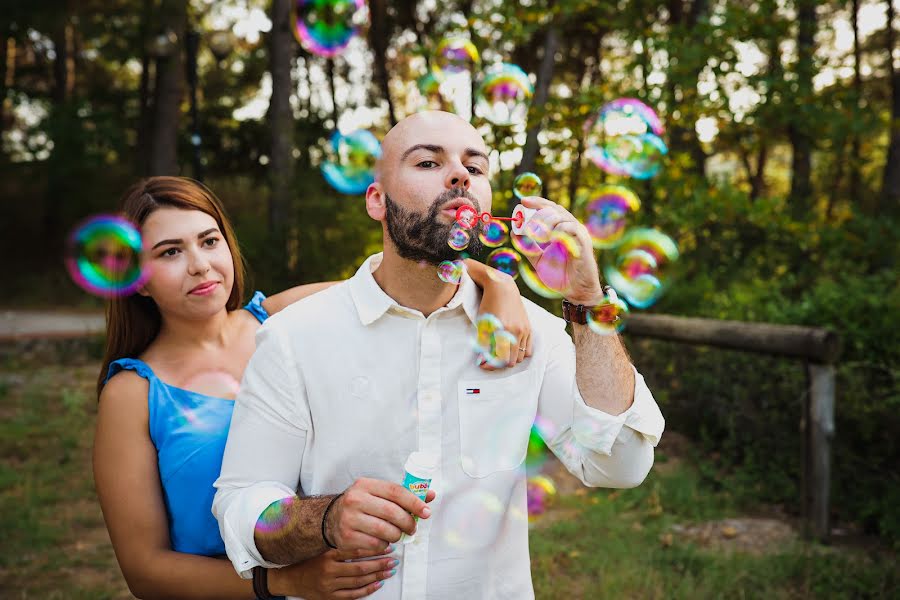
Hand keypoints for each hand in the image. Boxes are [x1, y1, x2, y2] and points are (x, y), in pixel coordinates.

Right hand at [268, 548, 398, 598]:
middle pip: (360, 568)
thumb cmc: (308, 560)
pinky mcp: (331, 597)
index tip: (387, 545)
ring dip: (377, 576)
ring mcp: (330, 586)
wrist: (290, 578)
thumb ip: (340, 542)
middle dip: (380, 563)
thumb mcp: (322, 547)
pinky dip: (367, 589)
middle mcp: (329, 571)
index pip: (355, 550)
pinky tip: (378, 583)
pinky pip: (353, 595)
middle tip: (393, 559)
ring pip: (359, 581)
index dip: (374, 548)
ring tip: (390, 570)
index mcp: (327, 555)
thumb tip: (367, 534)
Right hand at [325, 478, 435, 551]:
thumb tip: (429, 495)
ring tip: (398, 534)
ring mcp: (349, 519)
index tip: (426, 512)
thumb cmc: (361, 505)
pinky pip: (375, 545)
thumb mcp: (377, 494)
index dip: (414, 502)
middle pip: (392, 513)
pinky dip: (384, 545)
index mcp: (365, 485)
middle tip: (412, 528)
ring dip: (397, 535)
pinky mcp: (347, 537)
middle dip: (408, 522)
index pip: (395, 491)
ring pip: (385, 531)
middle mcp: (355, 499)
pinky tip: (383, 540)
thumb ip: (402, 494)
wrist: (331, 518)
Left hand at [476, 267, 532, 369]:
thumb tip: (483, 360)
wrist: (502, 288)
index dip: (490, 365)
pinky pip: (529, 350)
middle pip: (510, 361)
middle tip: (492, 360)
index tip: (483, 365)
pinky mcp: (529, 328)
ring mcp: (523, 330)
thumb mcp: (482, 323)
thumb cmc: (488, 305)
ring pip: (521, 357)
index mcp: (500, 330)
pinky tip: (512, 350)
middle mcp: (514, 331)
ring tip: (502, 355)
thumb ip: (484, 342)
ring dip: (511, 359)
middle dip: (500, 364)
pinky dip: (521, 354)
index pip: (498, 358)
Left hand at [517, 196, 604, 304]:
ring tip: (538, 236)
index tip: (522, 201)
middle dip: (539, 211)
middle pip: (555, 208)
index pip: (550, 209)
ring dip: (546, 222)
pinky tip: (551, 240)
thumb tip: (513, 233)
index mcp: (561, 229)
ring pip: (562, 216)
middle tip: (527, 221)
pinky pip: (571, 228)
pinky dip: (558, 231)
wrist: (576, 292)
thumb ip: (527, 247)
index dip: (537, 202)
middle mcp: (571, 228)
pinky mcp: (583, 243)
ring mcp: (578, 234)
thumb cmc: (560, 275)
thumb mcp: (538, 260)